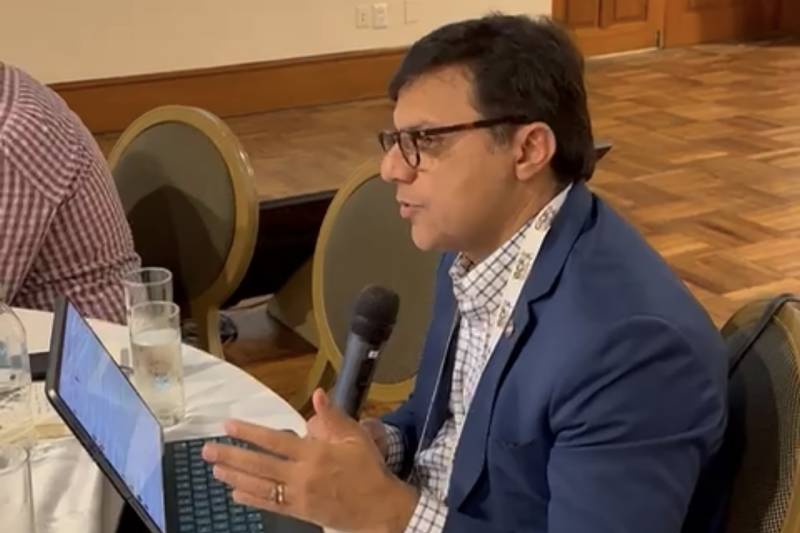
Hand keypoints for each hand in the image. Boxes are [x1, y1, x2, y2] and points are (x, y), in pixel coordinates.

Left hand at [202, 389, 418, 531]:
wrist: (380, 507)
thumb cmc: (368, 469)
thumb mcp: (356, 437)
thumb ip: (334, 417)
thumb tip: (318, 394)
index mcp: (314, 452)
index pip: (275, 441)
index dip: (250, 433)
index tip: (228, 426)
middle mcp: (302, 474)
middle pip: (260, 465)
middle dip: (231, 457)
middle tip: (208, 451)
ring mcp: (299, 495)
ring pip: (260, 486)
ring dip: (235, 478)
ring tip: (215, 470)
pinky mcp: (300, 512)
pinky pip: (271, 505)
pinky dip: (252, 499)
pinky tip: (236, 494)